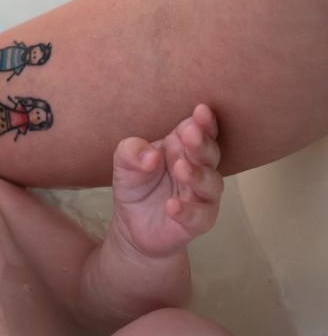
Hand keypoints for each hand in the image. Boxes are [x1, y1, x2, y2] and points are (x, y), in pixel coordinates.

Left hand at [111, 103, 223, 257]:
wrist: (131, 224)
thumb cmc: (136, 184)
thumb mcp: (124, 163)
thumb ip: (131, 152)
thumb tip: (150, 156)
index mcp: (183, 147)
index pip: (199, 130)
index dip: (204, 122)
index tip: (200, 110)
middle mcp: (199, 168)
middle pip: (209, 154)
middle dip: (202, 143)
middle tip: (191, 134)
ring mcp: (202, 195)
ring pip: (211, 183)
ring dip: (197, 175)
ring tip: (181, 168)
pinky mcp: (199, 220)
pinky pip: (199, 216)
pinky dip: (187, 211)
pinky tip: (171, 206)